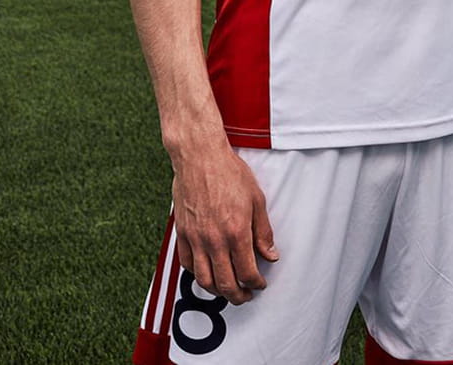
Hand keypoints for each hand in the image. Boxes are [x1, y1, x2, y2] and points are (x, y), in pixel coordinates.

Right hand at [172, 143, 277, 303]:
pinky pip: (187, 264)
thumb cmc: (229, 172)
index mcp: (236, 232)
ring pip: (204, 280)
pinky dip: (197, 275)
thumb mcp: (256, 199)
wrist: (199, 156)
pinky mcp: (182, 233)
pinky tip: (207, 272)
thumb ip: (263, 231)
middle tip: (246, 295)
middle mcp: (214, 240)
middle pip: (226, 284)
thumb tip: (271, 255)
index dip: (256, 283)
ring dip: (217, 291)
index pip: (248, 272)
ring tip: (227, 289)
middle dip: (239, 296)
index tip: (260, 283)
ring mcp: (195, 238)